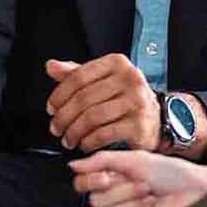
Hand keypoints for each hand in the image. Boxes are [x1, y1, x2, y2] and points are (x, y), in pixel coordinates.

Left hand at [45, 55, 161, 151]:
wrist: (156, 120)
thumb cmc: (124, 100)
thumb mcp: (101, 81)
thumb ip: (76, 73)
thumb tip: (51, 66)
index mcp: (117, 63)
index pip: (79, 76)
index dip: (59, 94)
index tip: (51, 108)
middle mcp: (130, 78)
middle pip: (84, 98)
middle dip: (64, 117)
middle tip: (56, 129)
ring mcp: (137, 101)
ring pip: (92, 117)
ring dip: (74, 132)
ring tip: (68, 139)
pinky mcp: (139, 124)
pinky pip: (104, 134)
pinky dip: (88, 141)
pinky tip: (84, 144)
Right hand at [70, 150, 206, 206]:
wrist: (195, 191)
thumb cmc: (172, 173)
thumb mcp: (135, 159)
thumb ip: (102, 160)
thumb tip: (73, 165)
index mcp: (113, 178)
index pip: (83, 184)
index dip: (91, 181)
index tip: (107, 177)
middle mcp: (115, 198)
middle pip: (94, 201)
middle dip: (122, 191)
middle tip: (143, 185)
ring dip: (130, 205)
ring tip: (149, 198)